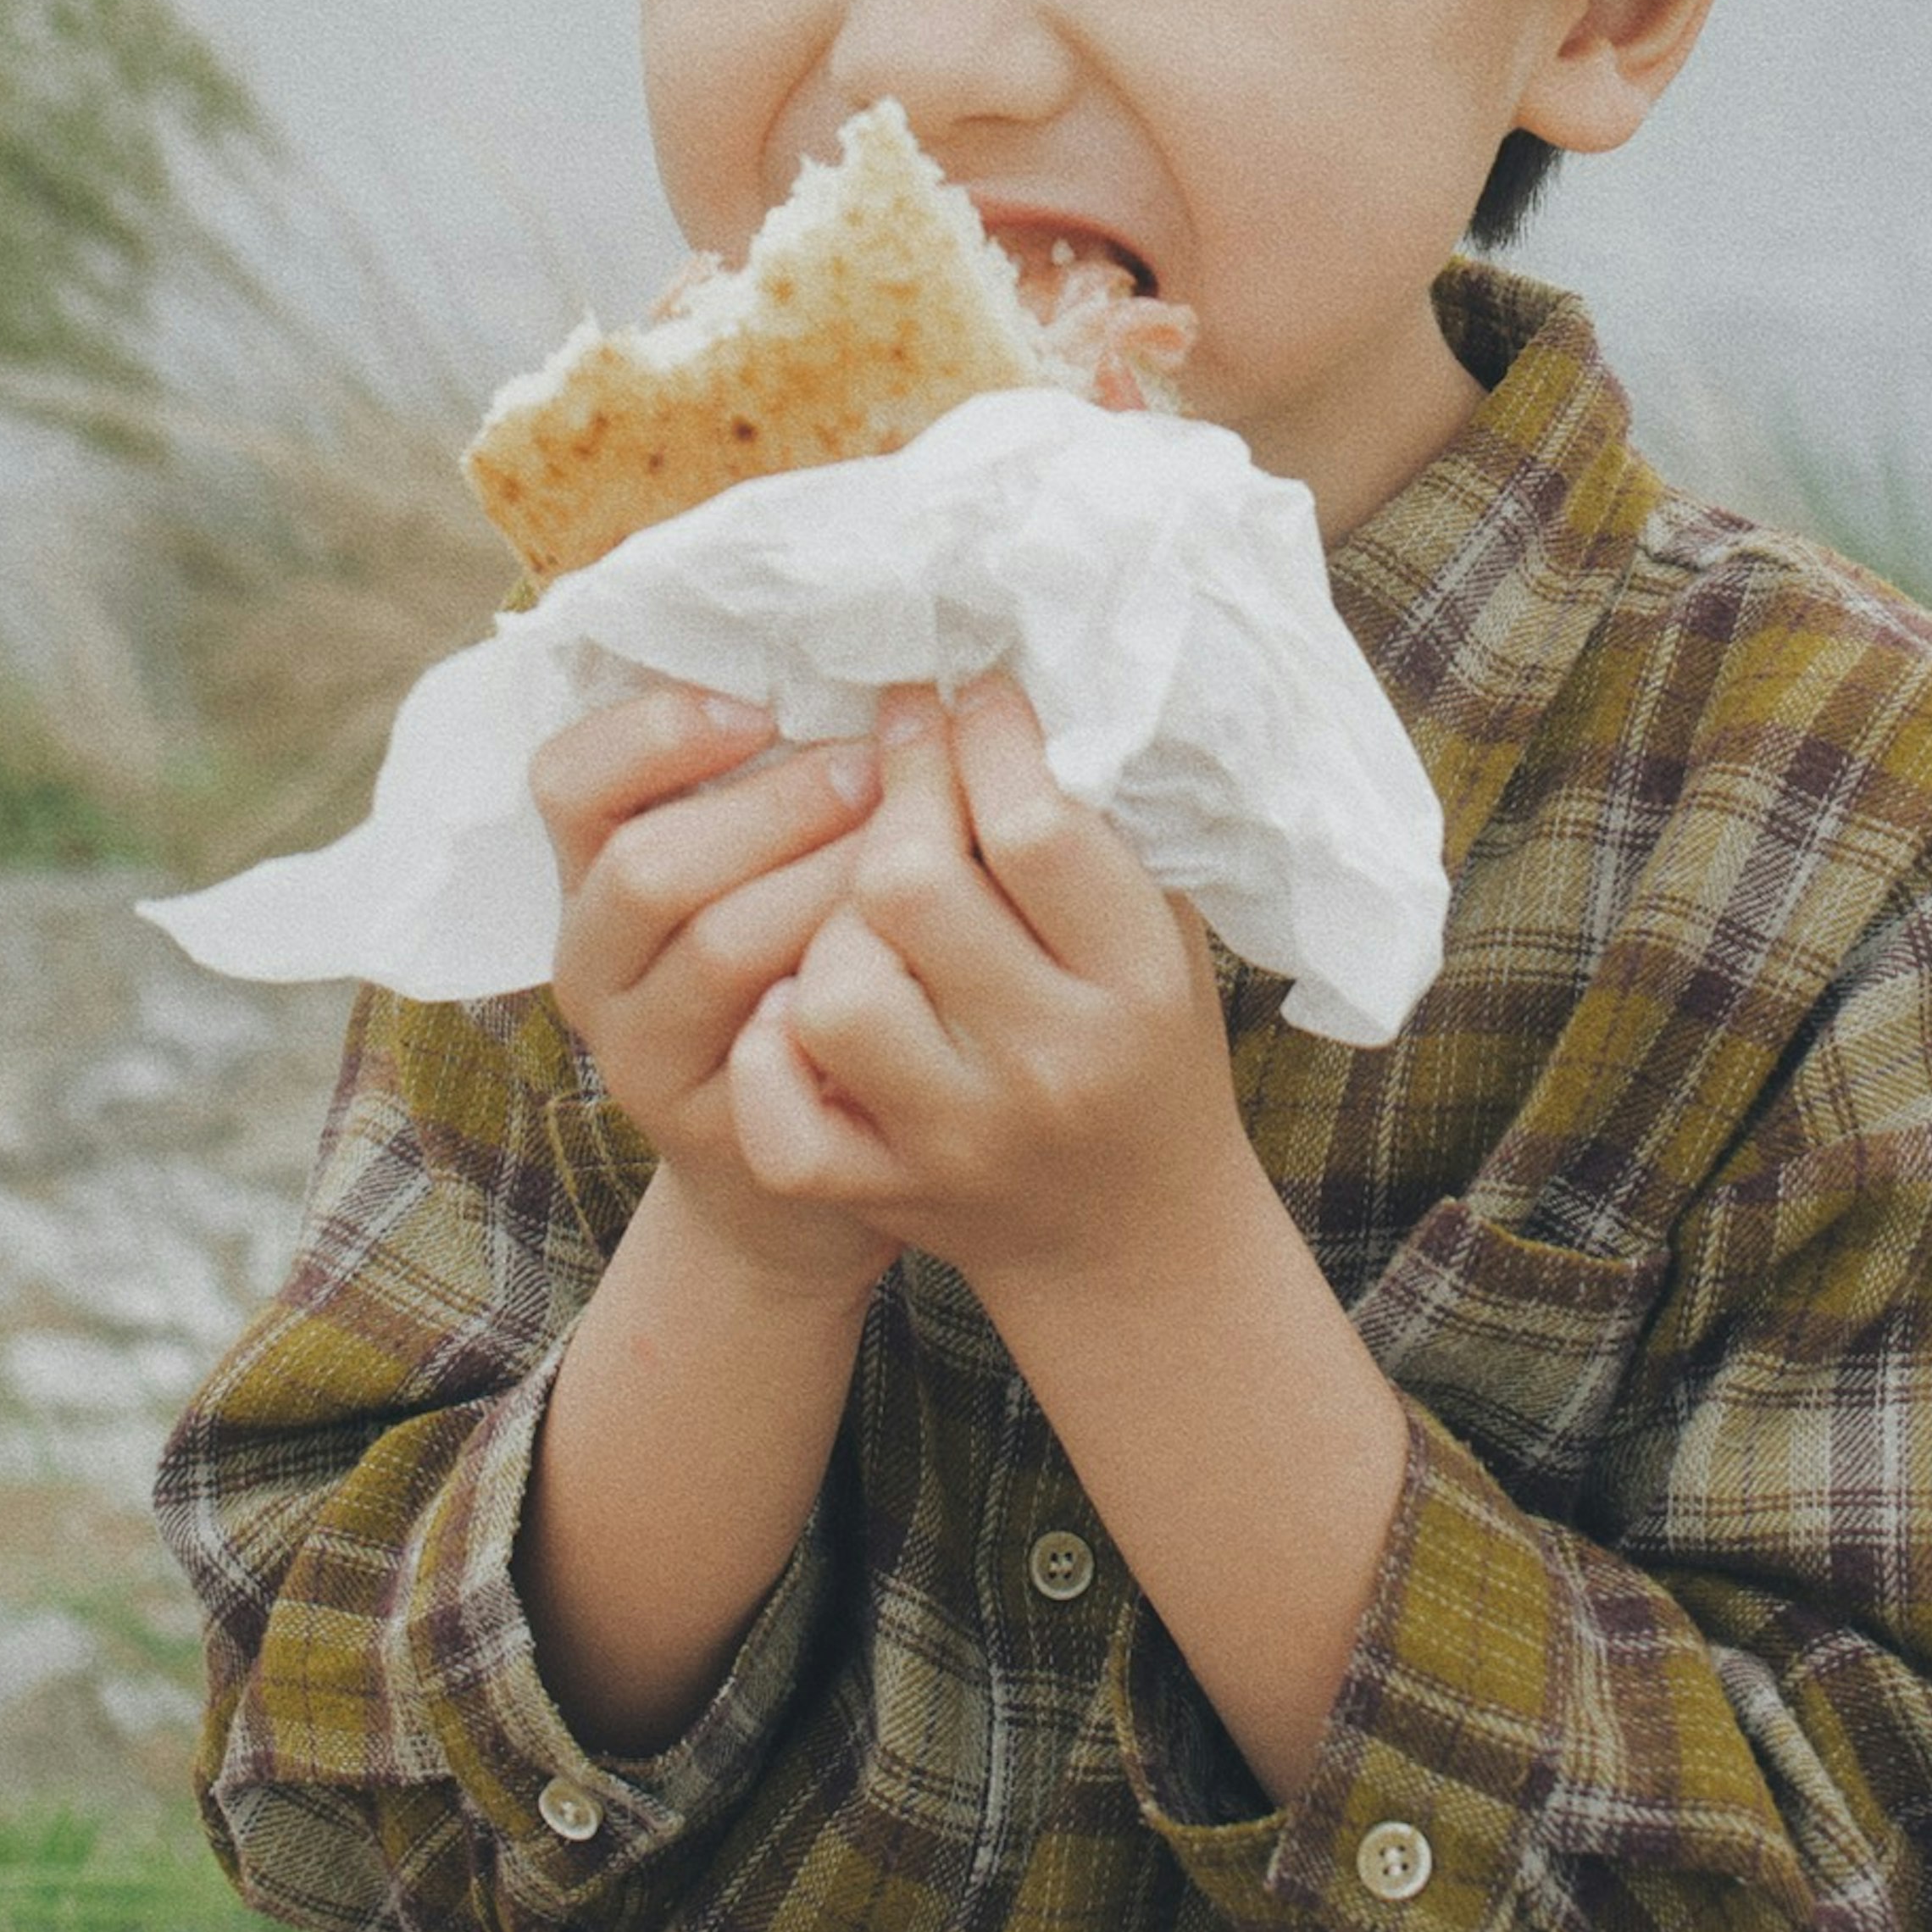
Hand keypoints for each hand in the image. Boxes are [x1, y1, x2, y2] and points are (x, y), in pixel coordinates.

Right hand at [536, 684, 896, 1300]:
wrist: (799, 1170)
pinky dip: (847, 977)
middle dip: (773, 805)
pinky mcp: (719, 1132)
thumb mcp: (749, 871)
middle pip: (647, 866)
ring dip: (824, 878)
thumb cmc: (793, 970)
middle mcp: (594, 967)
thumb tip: (853, 647)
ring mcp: (646, 1058)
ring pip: (718, 948)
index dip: (656, 730)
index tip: (759, 705)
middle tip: (874, 769)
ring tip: (909, 841)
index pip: (567, 780)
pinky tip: (906, 946)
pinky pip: (782, 1044)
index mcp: (589, 880)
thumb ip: (760, 781)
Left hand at [725, 681, 1255, 1306]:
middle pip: (912, 888)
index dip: (982, 737)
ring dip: (833, 921)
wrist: (1136, 1239)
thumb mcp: (1157, 932)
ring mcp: (956, 1137)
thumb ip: (1092, 827)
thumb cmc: (1146, 1047)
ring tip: (866, 900)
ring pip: (834, 988)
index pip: (1036, 826)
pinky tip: (800, 1002)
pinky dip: (774, 1049)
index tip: (964, 697)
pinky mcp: (882, 1190)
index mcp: (1133, 984)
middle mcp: (1048, 1065)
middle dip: (894, 799)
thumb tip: (987, 693)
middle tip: (897, 759)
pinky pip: (781, 1113)